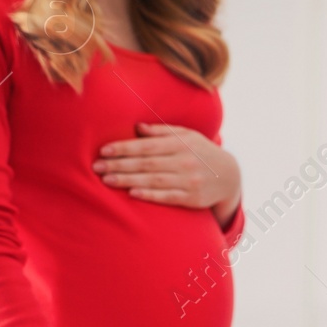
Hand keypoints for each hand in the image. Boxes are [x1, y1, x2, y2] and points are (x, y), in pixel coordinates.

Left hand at [95, 122, 240, 221]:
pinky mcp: (193, 198)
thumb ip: (162, 132)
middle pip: (147, 163)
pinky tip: (133, 193)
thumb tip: (137, 127)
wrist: (230, 176)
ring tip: (107, 180)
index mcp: (181, 144)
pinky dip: (150, 195)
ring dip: (128, 180)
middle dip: (120, 164)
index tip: (104, 150)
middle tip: (96, 167)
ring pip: (154, 180)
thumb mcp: (187, 136)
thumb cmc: (201, 152)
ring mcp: (190, 181)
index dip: (125, 148)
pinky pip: (168, 197)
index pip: (148, 145)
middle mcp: (186, 161)